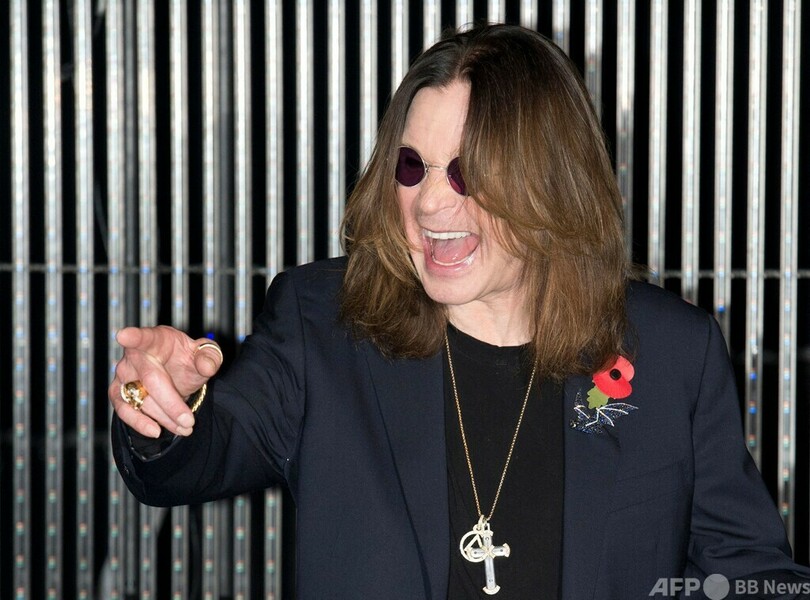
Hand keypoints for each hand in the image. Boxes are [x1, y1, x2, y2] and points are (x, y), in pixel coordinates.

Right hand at [109, 325, 223, 437]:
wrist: (177, 374)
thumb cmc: (187, 360)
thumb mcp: (204, 355)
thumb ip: (210, 357)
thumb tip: (207, 366)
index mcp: (156, 339)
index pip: (144, 337)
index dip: (134, 336)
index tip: (124, 336)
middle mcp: (135, 355)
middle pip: (150, 379)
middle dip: (171, 403)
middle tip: (189, 420)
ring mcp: (124, 374)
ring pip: (138, 398)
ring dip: (162, 416)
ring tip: (184, 427)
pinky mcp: (119, 392)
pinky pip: (124, 409)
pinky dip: (139, 422)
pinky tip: (156, 430)